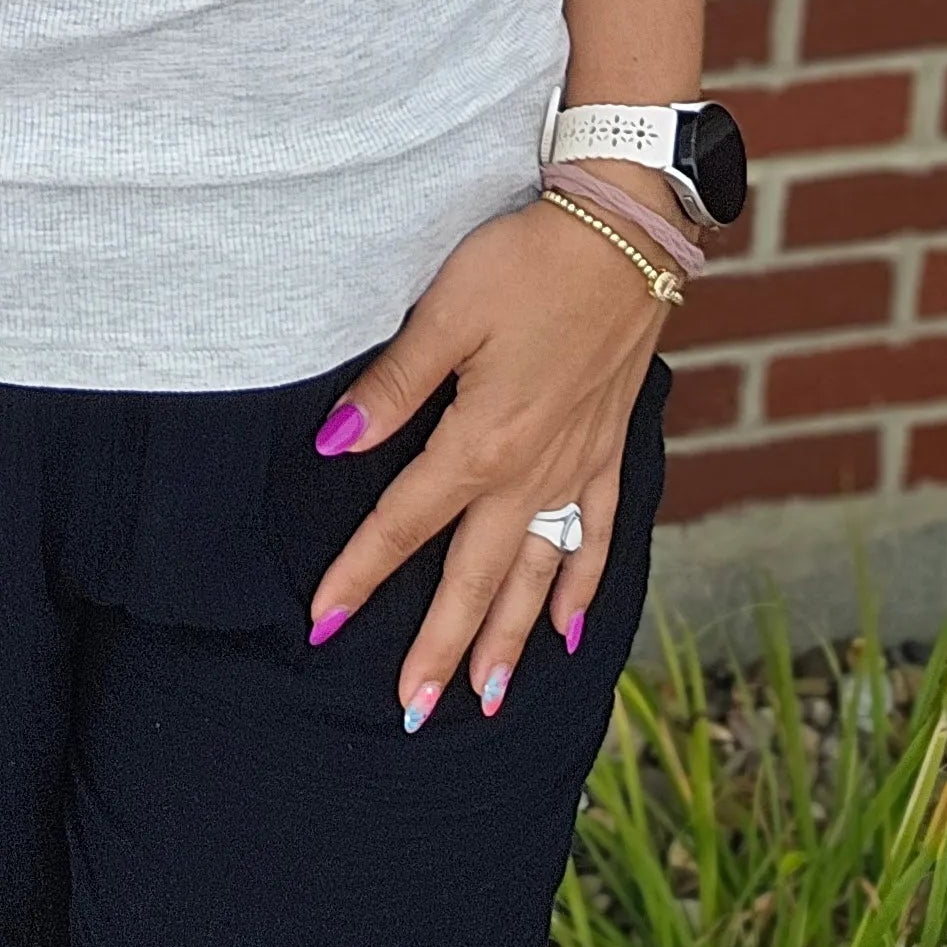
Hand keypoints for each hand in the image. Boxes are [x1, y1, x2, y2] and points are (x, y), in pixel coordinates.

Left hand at [305, 196, 663, 728]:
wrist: (623, 234)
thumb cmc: (527, 263)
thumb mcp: (447, 314)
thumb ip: (393, 388)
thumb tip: (334, 444)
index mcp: (482, 441)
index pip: (405, 522)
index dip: (360, 574)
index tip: (323, 622)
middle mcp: (532, 472)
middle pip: (476, 576)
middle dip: (441, 647)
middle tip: (412, 712)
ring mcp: (577, 466)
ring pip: (538, 576)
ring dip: (508, 640)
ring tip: (486, 700)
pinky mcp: (609, 448)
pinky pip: (598, 537)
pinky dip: (582, 590)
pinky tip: (568, 633)